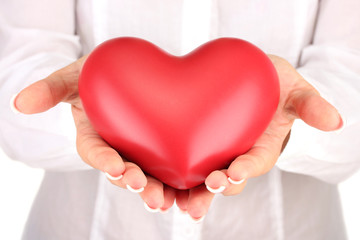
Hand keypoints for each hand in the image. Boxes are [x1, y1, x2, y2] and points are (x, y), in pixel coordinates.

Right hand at [12, 56, 175, 210]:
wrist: (121, 75)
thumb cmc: (95, 75)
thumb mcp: (73, 76)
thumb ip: (50, 88)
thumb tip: (19, 103)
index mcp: (94, 136)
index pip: (95, 152)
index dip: (103, 160)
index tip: (115, 167)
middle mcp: (116, 149)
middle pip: (124, 172)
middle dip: (134, 183)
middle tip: (147, 192)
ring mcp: (138, 151)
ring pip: (147, 176)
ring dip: (157, 190)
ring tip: (167, 200)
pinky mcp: (159, 148)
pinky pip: (170, 165)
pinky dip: (178, 180)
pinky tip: (191, 190)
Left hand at [176, 55, 342, 219]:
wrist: (250, 78)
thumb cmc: (275, 84)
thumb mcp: (295, 89)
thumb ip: (310, 105)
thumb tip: (335, 122)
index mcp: (261, 147)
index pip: (254, 163)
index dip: (245, 170)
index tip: (233, 174)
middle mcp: (236, 155)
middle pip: (224, 180)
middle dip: (212, 192)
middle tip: (197, 201)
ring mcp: (216, 151)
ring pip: (200, 177)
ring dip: (187, 192)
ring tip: (171, 203)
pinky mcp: (196, 143)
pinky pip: (181, 159)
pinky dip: (169, 172)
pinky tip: (154, 178)